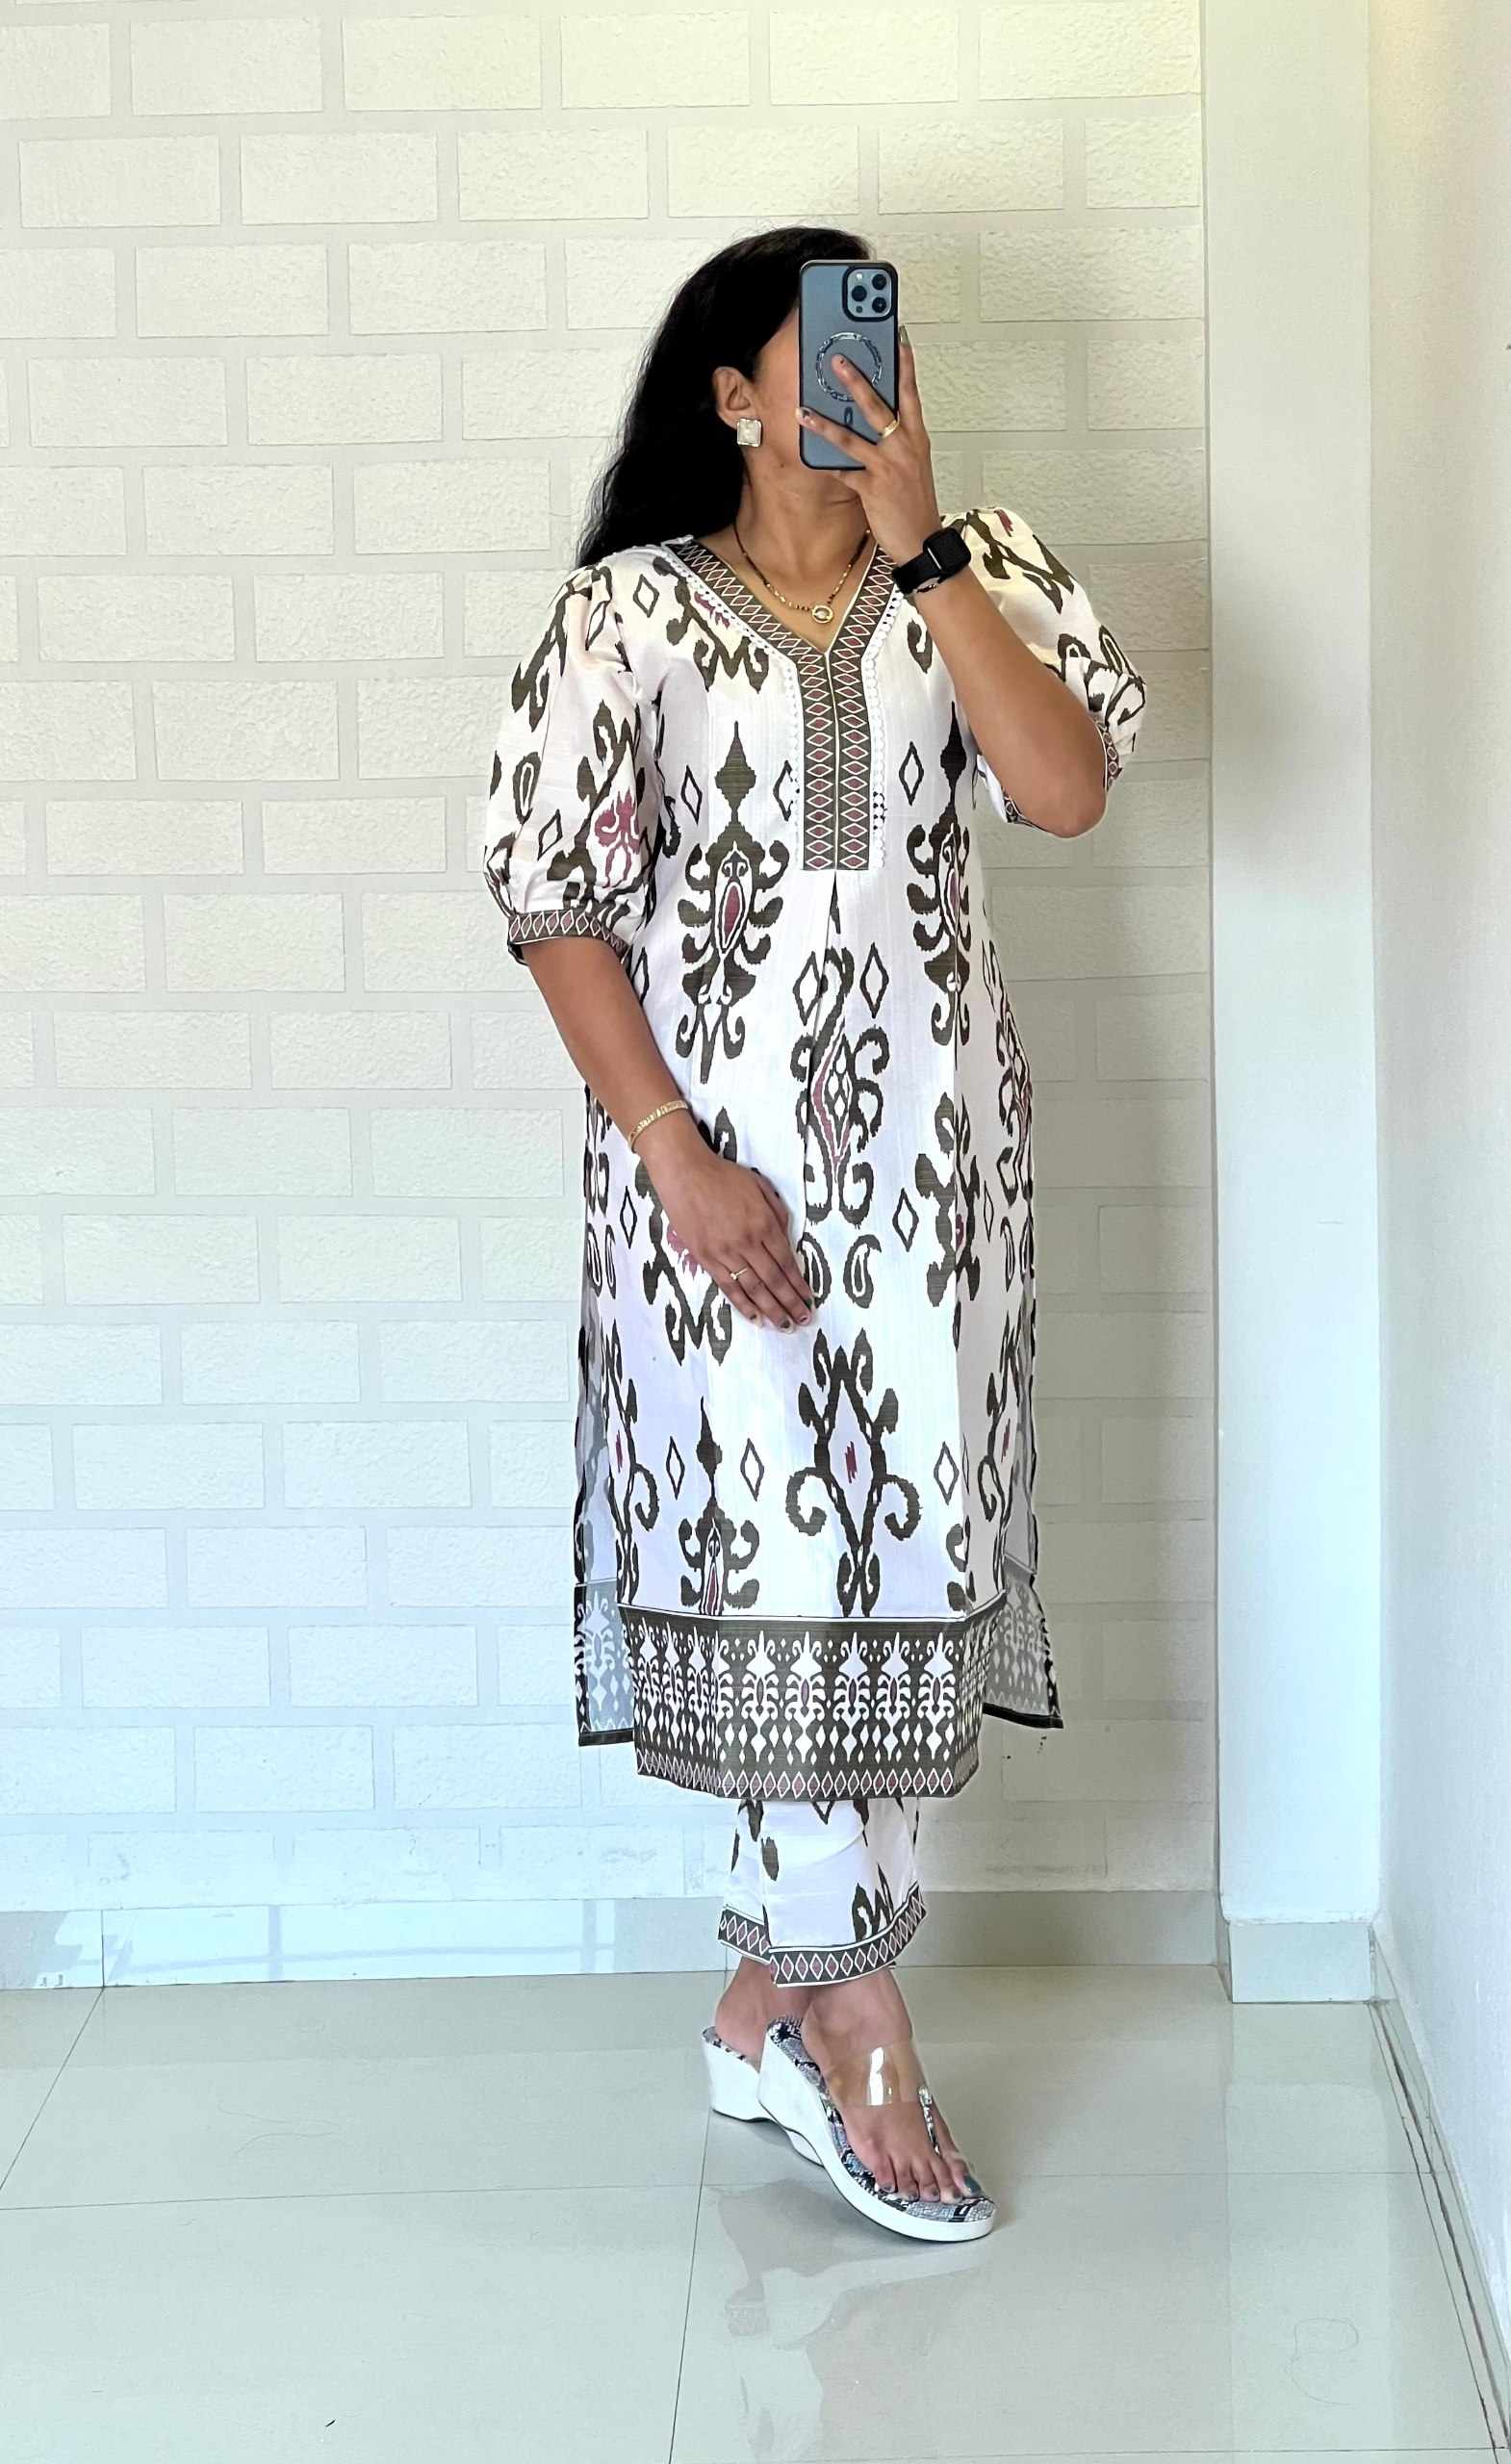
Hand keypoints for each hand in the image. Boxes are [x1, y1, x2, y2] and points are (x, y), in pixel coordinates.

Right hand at [645, 1143, 813, 1331]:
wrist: (685, 1173)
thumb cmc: (723, 1176)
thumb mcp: (760, 1186)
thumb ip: (777, 1213)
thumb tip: (786, 1238)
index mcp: (764, 1223)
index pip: (786, 1261)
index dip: (799, 1283)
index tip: (808, 1297)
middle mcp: (747, 1242)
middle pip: (774, 1280)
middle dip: (790, 1302)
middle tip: (802, 1318)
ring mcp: (725, 1252)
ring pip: (753, 1288)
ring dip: (771, 1309)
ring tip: (784, 1325)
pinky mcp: (706, 1258)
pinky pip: (728, 1286)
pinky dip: (743, 1304)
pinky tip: (755, 1317)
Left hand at [797, 332, 940, 564]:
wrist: (922, 540)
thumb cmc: (915, 501)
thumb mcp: (914, 463)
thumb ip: (897, 438)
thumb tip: (875, 418)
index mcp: (916, 438)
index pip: (910, 394)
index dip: (904, 365)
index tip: (897, 337)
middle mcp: (904, 447)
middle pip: (878, 406)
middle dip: (856, 380)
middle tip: (837, 359)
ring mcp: (888, 468)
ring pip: (852, 438)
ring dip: (825, 423)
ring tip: (804, 408)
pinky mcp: (872, 489)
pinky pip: (844, 472)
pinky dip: (827, 465)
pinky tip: (809, 456)